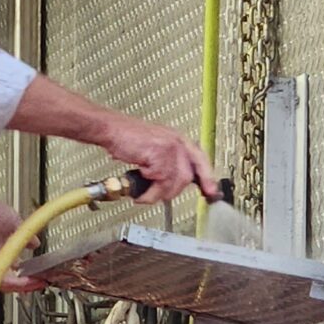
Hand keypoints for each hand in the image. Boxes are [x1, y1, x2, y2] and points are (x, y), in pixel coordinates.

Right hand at [97, 114, 219, 205]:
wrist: (112, 129)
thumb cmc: (127, 137)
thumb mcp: (154, 146)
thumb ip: (167, 160)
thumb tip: (173, 181)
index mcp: (179, 139)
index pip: (201, 160)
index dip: (207, 178)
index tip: (212, 193)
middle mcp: (177, 142)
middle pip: (187, 176)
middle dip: (172, 191)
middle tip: (158, 195)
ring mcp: (170, 148)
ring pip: (175, 182)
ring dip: (158, 194)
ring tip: (146, 195)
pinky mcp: (159, 154)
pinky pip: (160, 182)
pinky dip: (148, 193)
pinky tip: (140, 191)